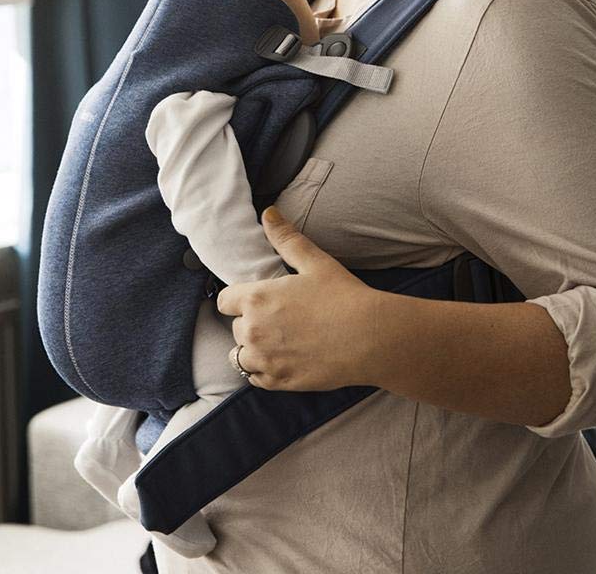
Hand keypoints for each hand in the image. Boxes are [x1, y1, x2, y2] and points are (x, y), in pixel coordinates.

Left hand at [215, 206, 381, 391]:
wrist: (371, 338)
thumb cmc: (343, 296)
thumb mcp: (314, 261)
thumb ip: (285, 238)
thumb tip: (268, 213)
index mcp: (256, 299)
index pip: (224, 301)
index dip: (239, 298)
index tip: (256, 298)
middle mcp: (253, 332)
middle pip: (235, 328)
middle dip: (251, 322)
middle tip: (279, 317)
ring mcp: (265, 360)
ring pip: (241, 356)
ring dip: (254, 349)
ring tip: (279, 340)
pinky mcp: (279, 382)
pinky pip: (256, 378)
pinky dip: (264, 370)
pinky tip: (284, 359)